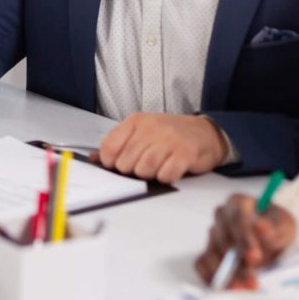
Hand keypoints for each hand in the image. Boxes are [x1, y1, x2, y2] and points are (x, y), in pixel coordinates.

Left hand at [97, 113, 227, 183]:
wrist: (204, 132)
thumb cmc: (168, 134)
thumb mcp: (141, 132)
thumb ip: (118, 144)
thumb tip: (94, 158)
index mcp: (135, 121)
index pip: (109, 147)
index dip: (110, 162)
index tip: (116, 165)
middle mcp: (150, 128)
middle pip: (125, 162)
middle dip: (131, 171)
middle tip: (142, 166)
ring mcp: (168, 140)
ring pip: (144, 169)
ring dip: (148, 175)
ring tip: (155, 169)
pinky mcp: (185, 153)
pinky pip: (166, 175)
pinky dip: (165, 178)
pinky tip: (169, 171)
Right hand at [195, 195, 295, 287]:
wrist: (271, 237)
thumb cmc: (275, 227)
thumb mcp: (282, 225)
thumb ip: (272, 227)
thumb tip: (261, 227)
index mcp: (238, 202)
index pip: (237, 218)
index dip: (245, 238)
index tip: (254, 257)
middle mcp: (221, 216)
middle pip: (223, 238)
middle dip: (238, 262)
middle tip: (252, 279)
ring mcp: (213, 233)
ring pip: (212, 252)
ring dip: (226, 272)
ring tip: (242, 287)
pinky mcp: (208, 251)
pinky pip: (202, 263)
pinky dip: (210, 275)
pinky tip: (224, 286)